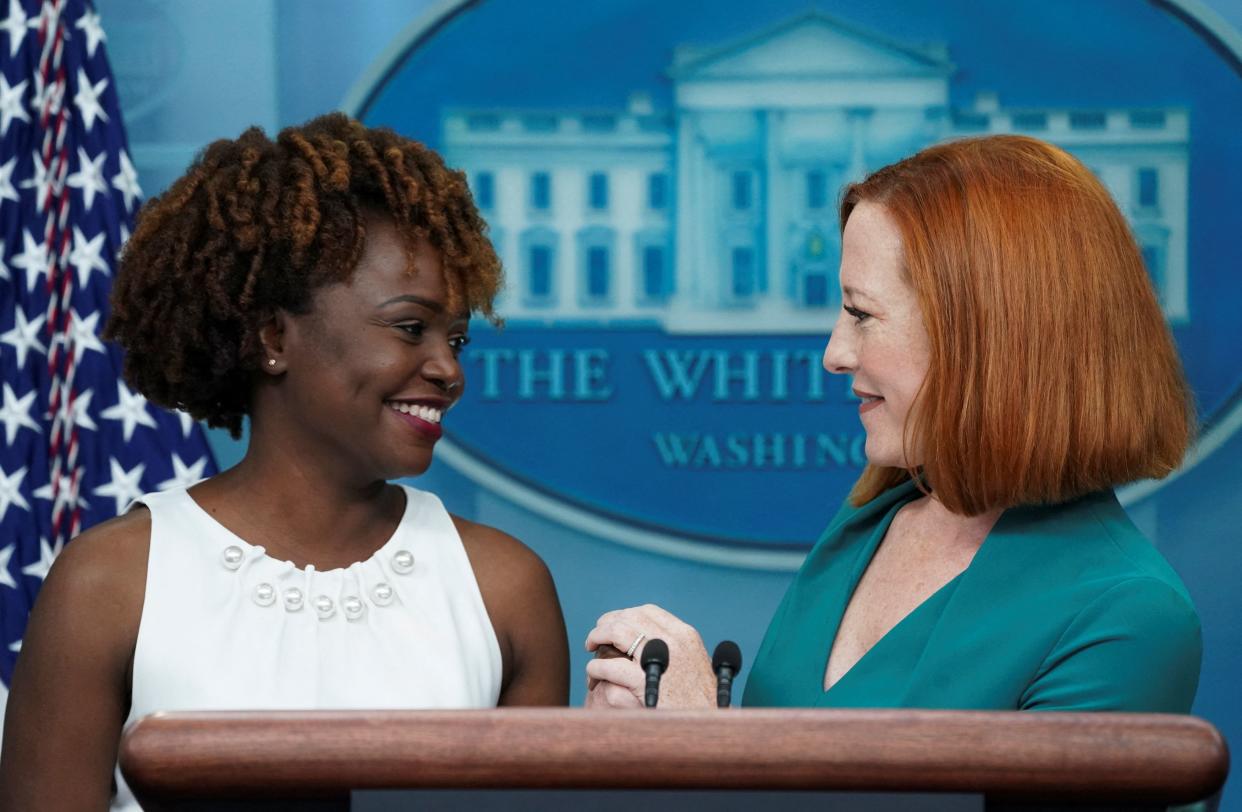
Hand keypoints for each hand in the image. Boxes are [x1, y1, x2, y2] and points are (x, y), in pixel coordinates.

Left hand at [584, 604, 714, 708]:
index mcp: (684, 635)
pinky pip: (611, 666)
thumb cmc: (702, 701)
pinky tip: (593, 671)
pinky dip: (597, 666)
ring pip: (617, 633)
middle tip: (596, 635)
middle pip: (629, 618)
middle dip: (608, 624)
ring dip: (598, 636)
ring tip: (590, 646)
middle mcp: (672, 642)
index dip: (625, 614)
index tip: (613, 622)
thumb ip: (676, 649)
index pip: (648, 611)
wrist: (707, 727)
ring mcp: (658, 660)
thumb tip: (653, 638)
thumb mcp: (696, 664)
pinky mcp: (644, 683)